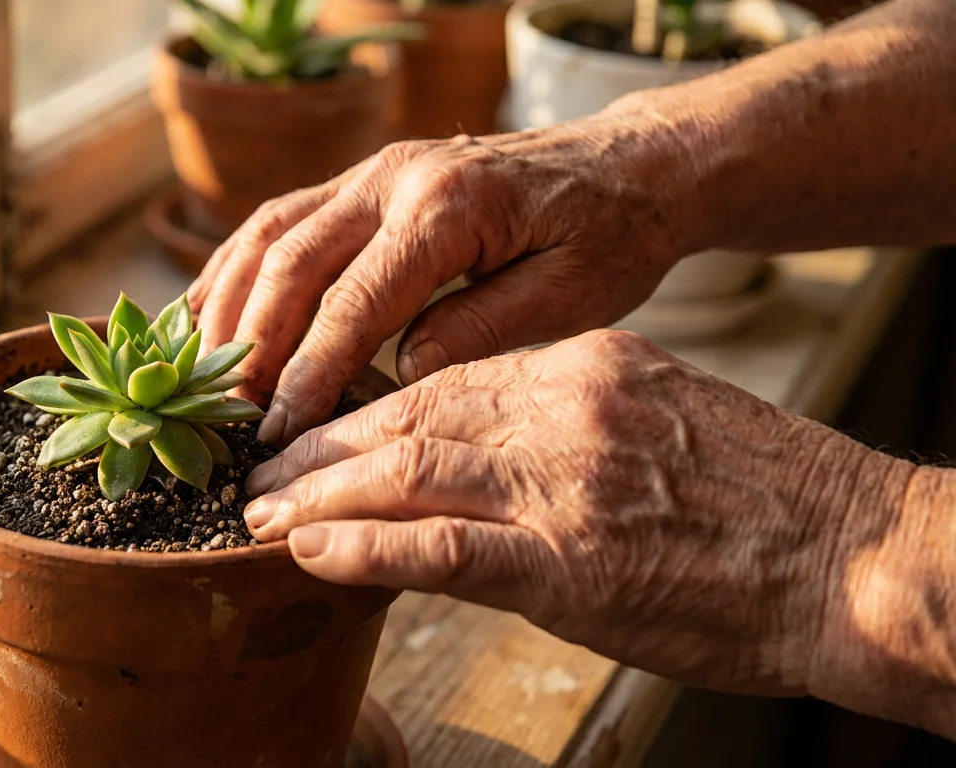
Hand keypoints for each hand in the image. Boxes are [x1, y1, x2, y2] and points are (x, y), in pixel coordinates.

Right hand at [188, 110, 698, 444]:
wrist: (625, 168)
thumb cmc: (607, 236)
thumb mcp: (570, 298)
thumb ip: (479, 334)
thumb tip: (397, 376)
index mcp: (448, 206)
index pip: (354, 301)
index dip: (308, 374)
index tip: (278, 436)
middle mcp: (395, 176)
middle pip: (290, 262)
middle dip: (251, 346)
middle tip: (227, 419)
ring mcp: (372, 171)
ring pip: (269, 234)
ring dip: (228, 305)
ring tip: (202, 376)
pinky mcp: (363, 181)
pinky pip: (279, 221)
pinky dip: (236, 269)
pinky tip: (209, 315)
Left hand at [241, 330, 915, 697]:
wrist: (855, 558)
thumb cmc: (763, 501)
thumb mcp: (657, 423)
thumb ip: (564, 424)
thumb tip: (478, 448)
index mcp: (583, 367)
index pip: (444, 377)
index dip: (365, 408)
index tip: (317, 432)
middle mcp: (562, 407)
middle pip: (408, 414)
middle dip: (321, 447)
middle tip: (258, 472)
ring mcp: (560, 482)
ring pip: (406, 468)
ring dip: (318, 494)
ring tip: (259, 514)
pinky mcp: (567, 561)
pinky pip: (439, 544)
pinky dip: (363, 545)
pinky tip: (309, 550)